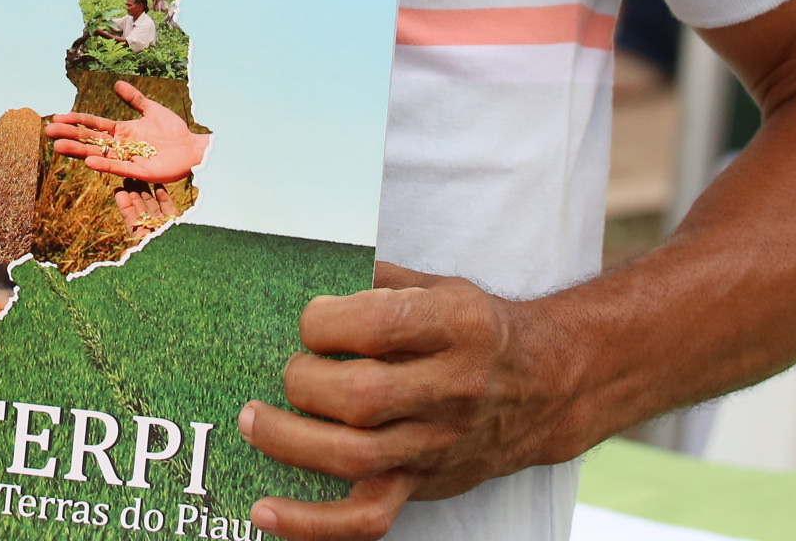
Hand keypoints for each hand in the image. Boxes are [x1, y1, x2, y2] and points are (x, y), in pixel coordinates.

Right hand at [47, 81, 209, 182]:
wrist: (192, 148)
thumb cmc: (173, 130)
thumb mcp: (151, 109)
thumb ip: (134, 98)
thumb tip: (117, 83)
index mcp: (121, 131)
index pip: (93, 125)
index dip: (75, 121)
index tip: (56, 117)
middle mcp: (120, 145)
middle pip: (90, 140)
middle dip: (69, 135)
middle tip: (47, 132)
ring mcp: (127, 158)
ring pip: (98, 154)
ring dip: (78, 151)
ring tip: (58, 147)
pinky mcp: (138, 171)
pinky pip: (118, 167)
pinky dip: (103, 164)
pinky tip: (89, 161)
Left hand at [234, 263, 576, 536]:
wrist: (543, 386)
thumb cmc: (475, 329)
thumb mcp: (441, 286)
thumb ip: (378, 281)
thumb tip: (309, 278)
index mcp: (457, 327)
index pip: (378, 324)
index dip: (326, 322)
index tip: (311, 320)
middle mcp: (450, 390)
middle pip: (360, 396)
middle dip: (303, 380)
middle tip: (289, 369)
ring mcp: (436, 445)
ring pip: (354, 457)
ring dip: (288, 441)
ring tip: (252, 420)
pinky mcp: (422, 484)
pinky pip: (366, 518)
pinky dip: (311, 523)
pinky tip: (264, 510)